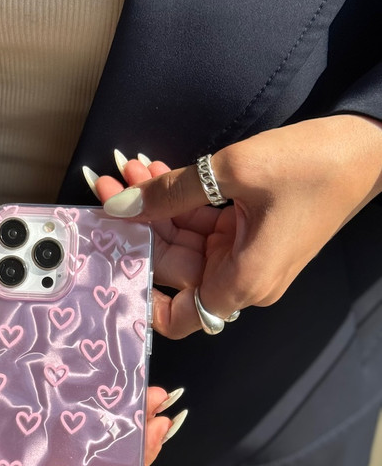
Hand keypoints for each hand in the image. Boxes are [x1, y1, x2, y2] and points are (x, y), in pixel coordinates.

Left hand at [92, 116, 381, 338]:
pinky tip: (152, 172)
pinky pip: (202, 227)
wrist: (369, 147)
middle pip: (174, 268)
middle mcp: (242, 278)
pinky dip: (179, 202)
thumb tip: (119, 206)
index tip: (113, 262)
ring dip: (156, 207)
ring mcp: (245, 256)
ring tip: (127, 170)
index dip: (141, 299)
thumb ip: (171, 192)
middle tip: (109, 189)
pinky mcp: (249, 234)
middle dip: (139, 228)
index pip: (178, 318)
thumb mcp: (234, 170)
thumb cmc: (313, 163)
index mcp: (244, 281)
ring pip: (184, 242)